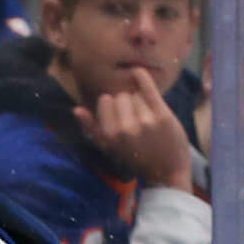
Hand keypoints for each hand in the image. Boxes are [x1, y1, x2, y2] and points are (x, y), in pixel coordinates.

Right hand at [74, 67, 193, 191]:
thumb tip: (76, 109)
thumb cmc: (136, 159)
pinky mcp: (162, 115)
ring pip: (136, 94)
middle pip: (121, 96)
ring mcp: (145, 121)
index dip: (112, 105)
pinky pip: (148, 87)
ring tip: (147, 118)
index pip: (105, 101)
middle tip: (136, 119)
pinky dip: (142, 77)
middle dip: (127, 103)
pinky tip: (137, 72)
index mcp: (110, 137)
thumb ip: (92, 129)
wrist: (167, 171)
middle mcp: (126, 129)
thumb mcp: (109, 148)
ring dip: (140, 101)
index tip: (120, 115)